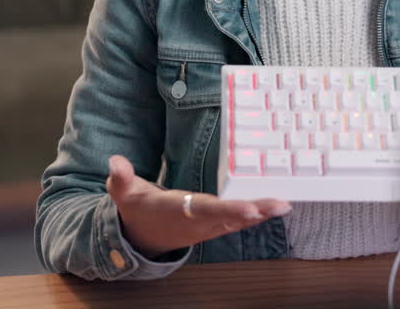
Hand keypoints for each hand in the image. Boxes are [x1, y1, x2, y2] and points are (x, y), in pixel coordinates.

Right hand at [106, 155, 290, 257]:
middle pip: (230, 217)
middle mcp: (196, 223)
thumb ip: (121, 177)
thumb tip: (114, 162)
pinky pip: (238, 221)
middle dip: (255, 211)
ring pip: (237, 221)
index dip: (228, 210)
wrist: (140, 237)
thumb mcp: (123, 193)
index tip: (250, 208)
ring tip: (284, 204)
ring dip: (262, 213)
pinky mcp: (214, 226)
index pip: (206, 210)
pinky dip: (257, 215)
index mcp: (177, 212)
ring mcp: (207, 228)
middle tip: (281, 205)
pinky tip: (275, 208)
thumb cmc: (138, 210)